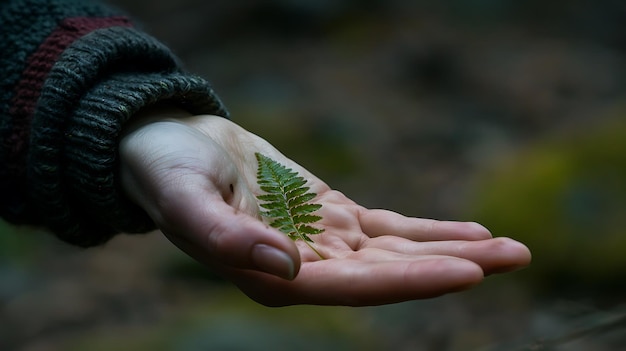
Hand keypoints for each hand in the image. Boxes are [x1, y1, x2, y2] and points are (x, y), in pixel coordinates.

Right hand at [119, 109, 530, 305]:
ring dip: (452, 250)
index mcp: (273, 277)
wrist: (169, 146)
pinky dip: (427, 231)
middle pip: (390, 275)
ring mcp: (323, 242)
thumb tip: (287, 265)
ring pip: (398, 252)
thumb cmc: (167, 173)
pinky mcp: (331, 214)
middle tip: (516, 257)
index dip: (411, 281)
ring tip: (510, 248)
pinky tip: (468, 233)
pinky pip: (387, 227)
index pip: (355, 287)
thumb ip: (226, 237)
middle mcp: (306, 268)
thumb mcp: (185, 199)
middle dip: (452, 267)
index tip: (468, 271)